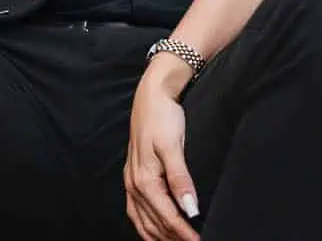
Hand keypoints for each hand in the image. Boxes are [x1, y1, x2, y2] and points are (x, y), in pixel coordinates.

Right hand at [124, 63, 199, 240]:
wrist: (151, 95)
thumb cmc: (162, 117)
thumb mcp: (173, 146)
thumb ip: (180, 179)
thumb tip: (190, 208)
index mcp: (145, 180)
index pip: (168, 217)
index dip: (184, 233)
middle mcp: (134, 185)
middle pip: (155, 223)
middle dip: (173, 238)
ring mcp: (131, 182)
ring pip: (143, 221)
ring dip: (159, 237)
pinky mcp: (133, 177)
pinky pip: (136, 212)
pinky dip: (146, 227)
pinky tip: (154, 231)